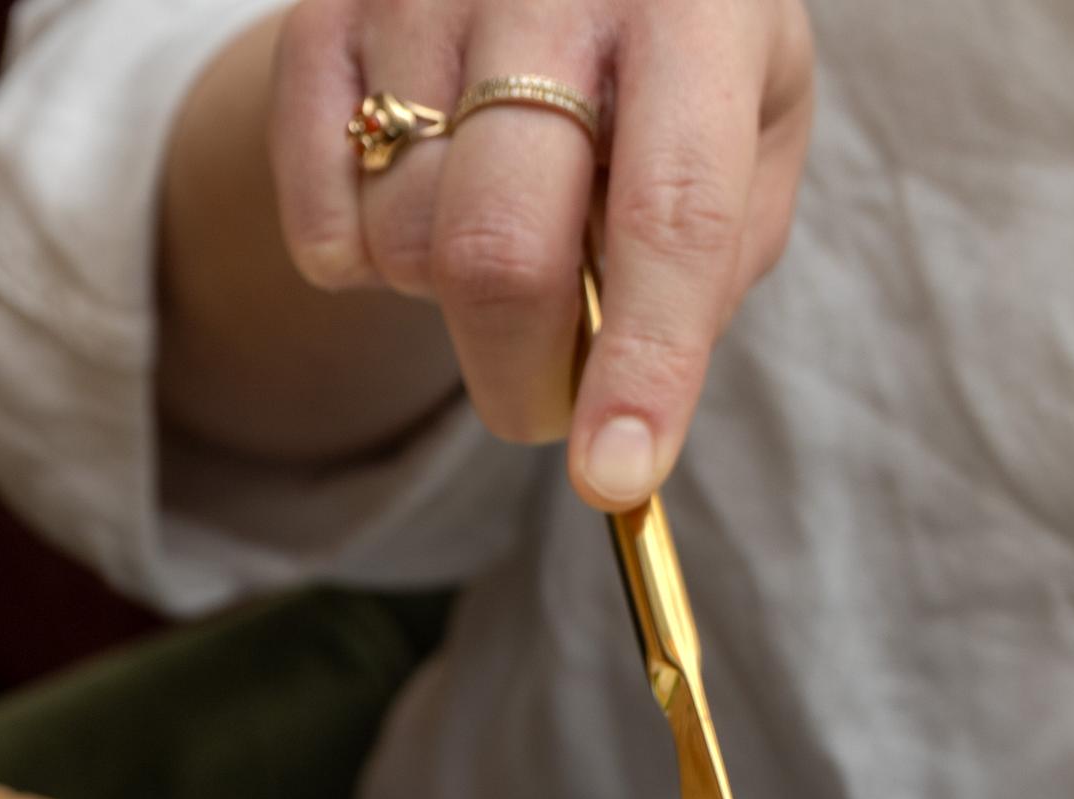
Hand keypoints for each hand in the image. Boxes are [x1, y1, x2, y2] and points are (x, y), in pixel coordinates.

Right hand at [265, 0, 814, 510]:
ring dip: (445, 286)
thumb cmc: (671, 42)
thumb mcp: (753, 113)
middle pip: (499, 249)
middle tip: (543, 403)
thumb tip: (630, 378)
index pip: (672, 212)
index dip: (645, 360)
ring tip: (495, 214)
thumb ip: (722, 244)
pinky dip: (359, 255)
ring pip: (403, 244)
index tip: (615, 477)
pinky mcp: (324, 15)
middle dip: (517, 375)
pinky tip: (413, 194)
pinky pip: (320, 223)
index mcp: (694, 8)